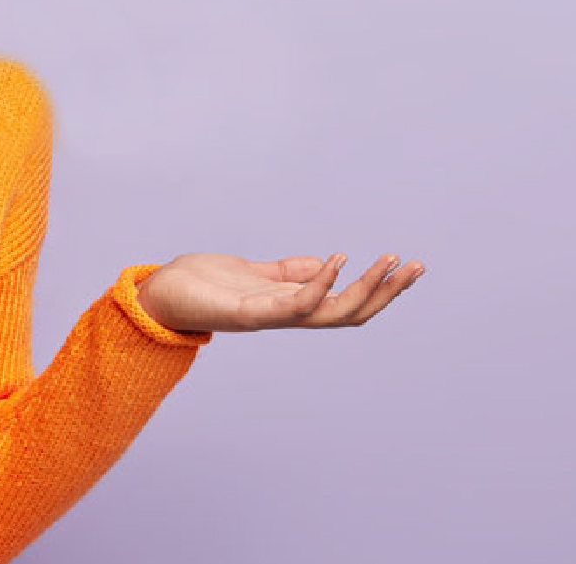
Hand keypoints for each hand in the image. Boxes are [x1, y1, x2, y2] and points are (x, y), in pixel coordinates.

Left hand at [134, 251, 424, 333]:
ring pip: (333, 312)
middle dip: (388, 291)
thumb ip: (286, 273)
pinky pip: (295, 304)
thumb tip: (321, 265)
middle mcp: (286, 315)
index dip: (380, 288)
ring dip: (367, 288)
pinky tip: (337, 259)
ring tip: (391, 260)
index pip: (348, 303)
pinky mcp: (249, 312)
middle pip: (352, 312)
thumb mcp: (253, 273)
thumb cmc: (200, 285)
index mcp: (290, 304)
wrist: (157, 296)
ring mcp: (270, 316)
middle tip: (418, 265)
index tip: (407, 264)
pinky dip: (320, 284)